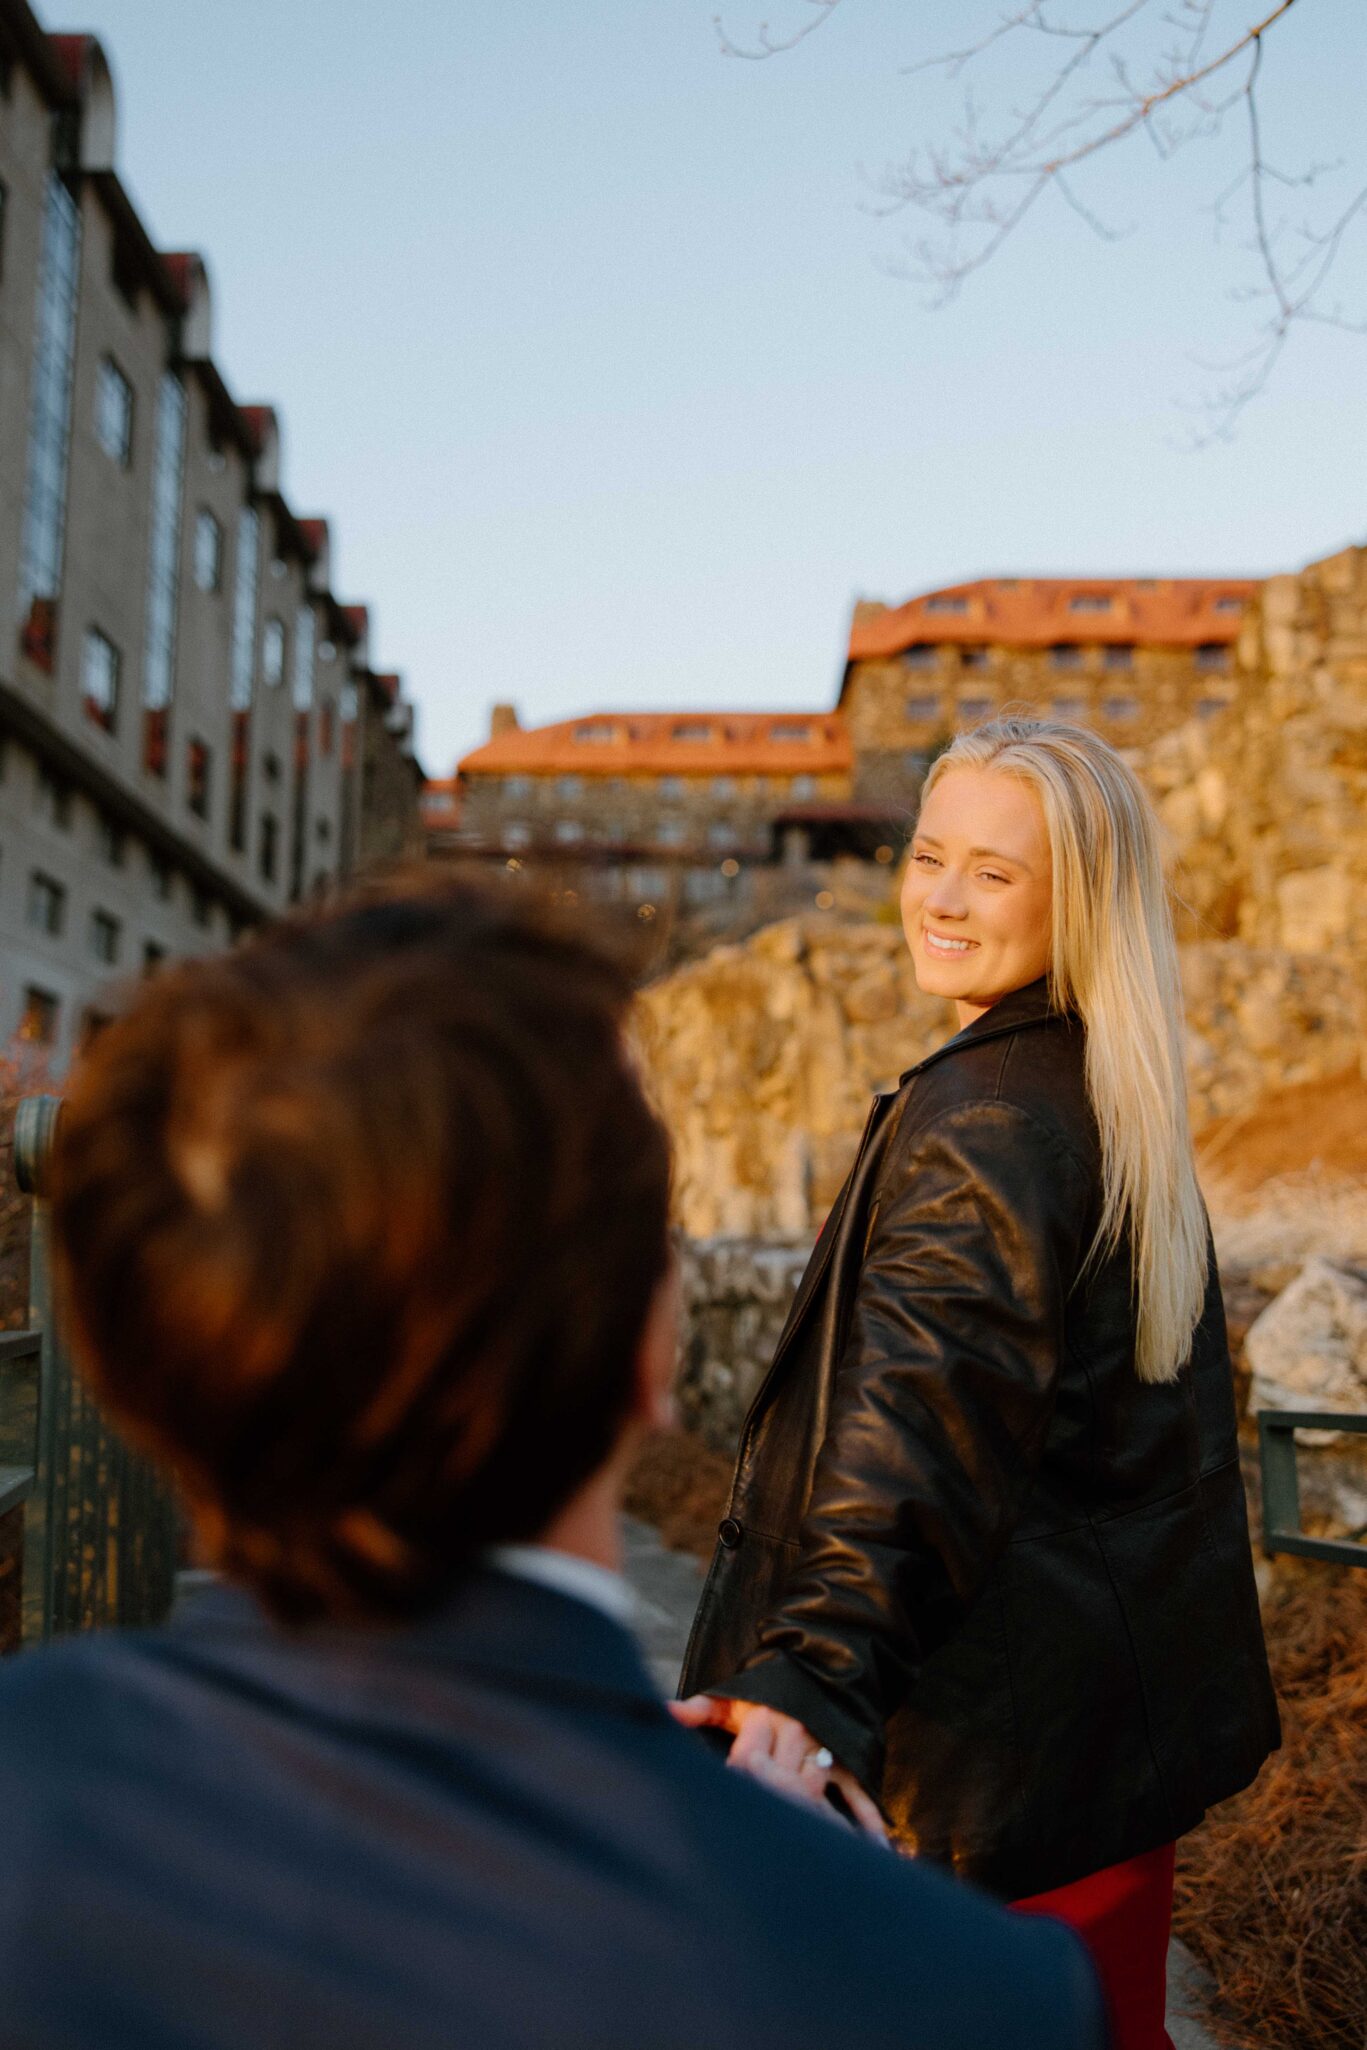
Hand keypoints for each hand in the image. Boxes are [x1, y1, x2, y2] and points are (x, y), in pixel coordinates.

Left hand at [671, 1693, 888, 1843]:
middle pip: (782, 1781)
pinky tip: (873, 1847)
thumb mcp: (733, 1698)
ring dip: (818, 1823)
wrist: (817, 1668)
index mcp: (763, 1719)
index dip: (740, 1785)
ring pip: (815, 1789)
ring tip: (817, 1861)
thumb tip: (664, 1710)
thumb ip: (700, 1708)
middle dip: (776, 1811)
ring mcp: (823, 1748)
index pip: (747, 1760)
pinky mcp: (846, 1759)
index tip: (733, 1814)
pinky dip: (866, 1818)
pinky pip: (857, 1791)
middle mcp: (795, 1733)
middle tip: (770, 1852)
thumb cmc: (765, 1695)